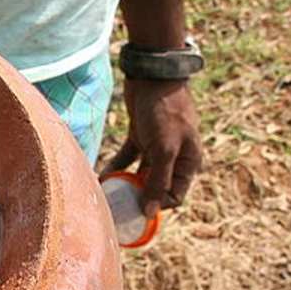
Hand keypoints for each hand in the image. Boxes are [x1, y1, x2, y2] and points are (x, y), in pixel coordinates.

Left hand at [104, 79, 201, 217]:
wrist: (152, 76)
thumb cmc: (164, 112)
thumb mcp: (164, 150)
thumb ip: (157, 181)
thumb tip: (150, 213)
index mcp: (189, 162)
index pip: (174, 196)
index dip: (156, 206)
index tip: (133, 212)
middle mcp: (175, 157)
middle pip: (156, 187)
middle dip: (137, 197)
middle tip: (116, 207)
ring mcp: (157, 147)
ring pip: (139, 173)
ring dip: (124, 183)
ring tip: (106, 194)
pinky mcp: (140, 137)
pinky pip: (127, 159)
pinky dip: (116, 167)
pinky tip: (101, 176)